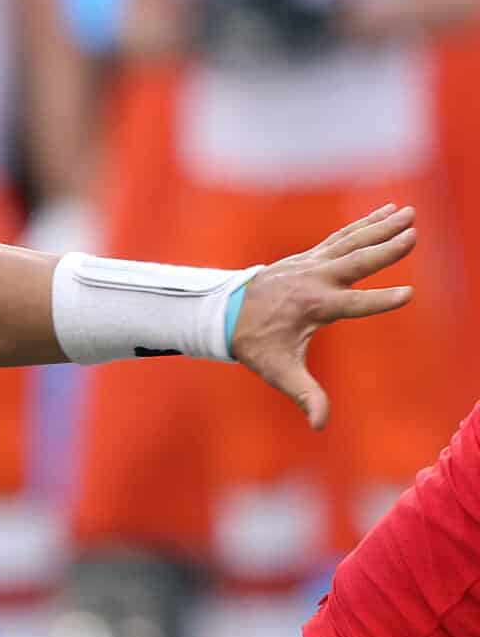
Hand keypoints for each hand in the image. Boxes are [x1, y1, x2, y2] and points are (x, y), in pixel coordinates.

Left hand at [230, 205, 415, 428]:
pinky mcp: (309, 256)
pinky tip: (387, 211)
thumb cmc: (255, 345)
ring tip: (410, 213)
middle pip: (356, 262)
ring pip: (351, 242)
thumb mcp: (279, 372)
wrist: (223, 313)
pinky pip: (342, 236)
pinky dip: (364, 223)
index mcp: (313, 308)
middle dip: (385, 249)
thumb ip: (305, 395)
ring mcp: (311, 264)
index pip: (353, 305)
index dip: (380, 301)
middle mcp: (314, 280)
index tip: (407, 294)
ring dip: (381, 226)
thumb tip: (320, 425)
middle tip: (413, 234)